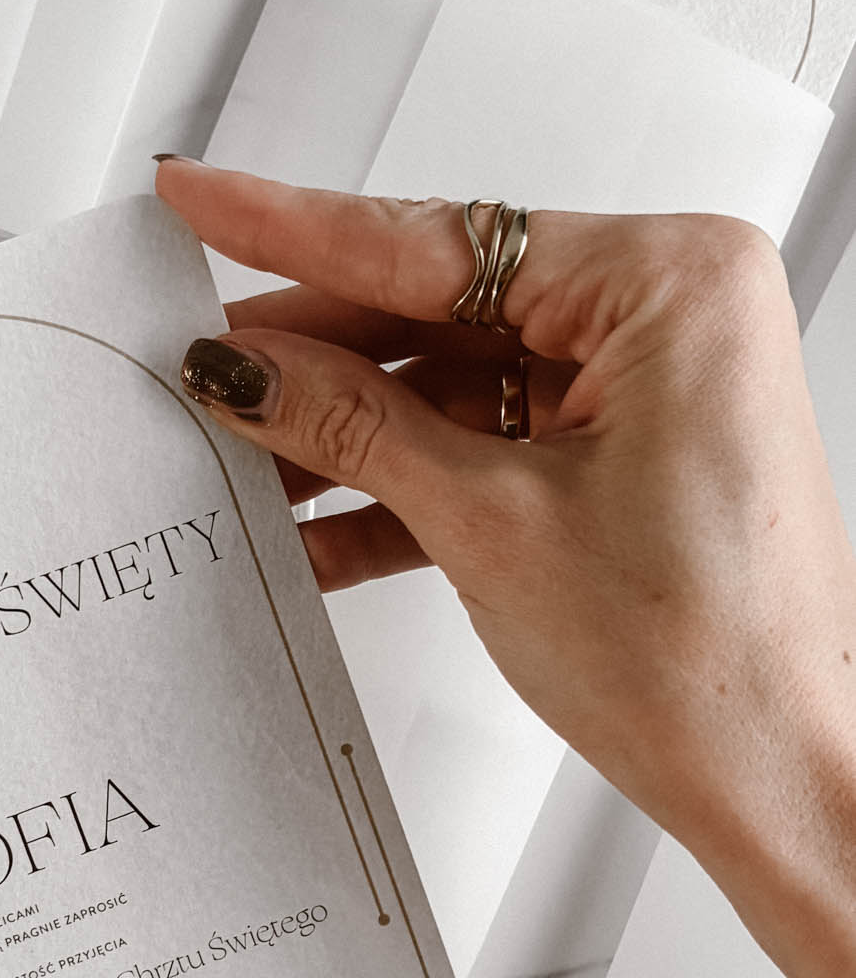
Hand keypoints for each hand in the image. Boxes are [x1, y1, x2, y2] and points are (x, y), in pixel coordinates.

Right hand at [157, 159, 855, 977]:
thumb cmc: (704, 658)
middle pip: (439, 307)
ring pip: (452, 383)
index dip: (297, 228)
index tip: (204, 200)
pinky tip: (315, 520)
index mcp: (669, 284)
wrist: (775, 777)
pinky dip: (402, 485)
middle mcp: (667, 318)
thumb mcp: (491, 522)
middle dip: (315, 351)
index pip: (438, 239)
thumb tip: (248, 368)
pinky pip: (484, 446)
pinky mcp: (620, 460)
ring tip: (240, 448)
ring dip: (347, 431)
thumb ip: (356, 427)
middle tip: (202, 356)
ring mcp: (644, 391)